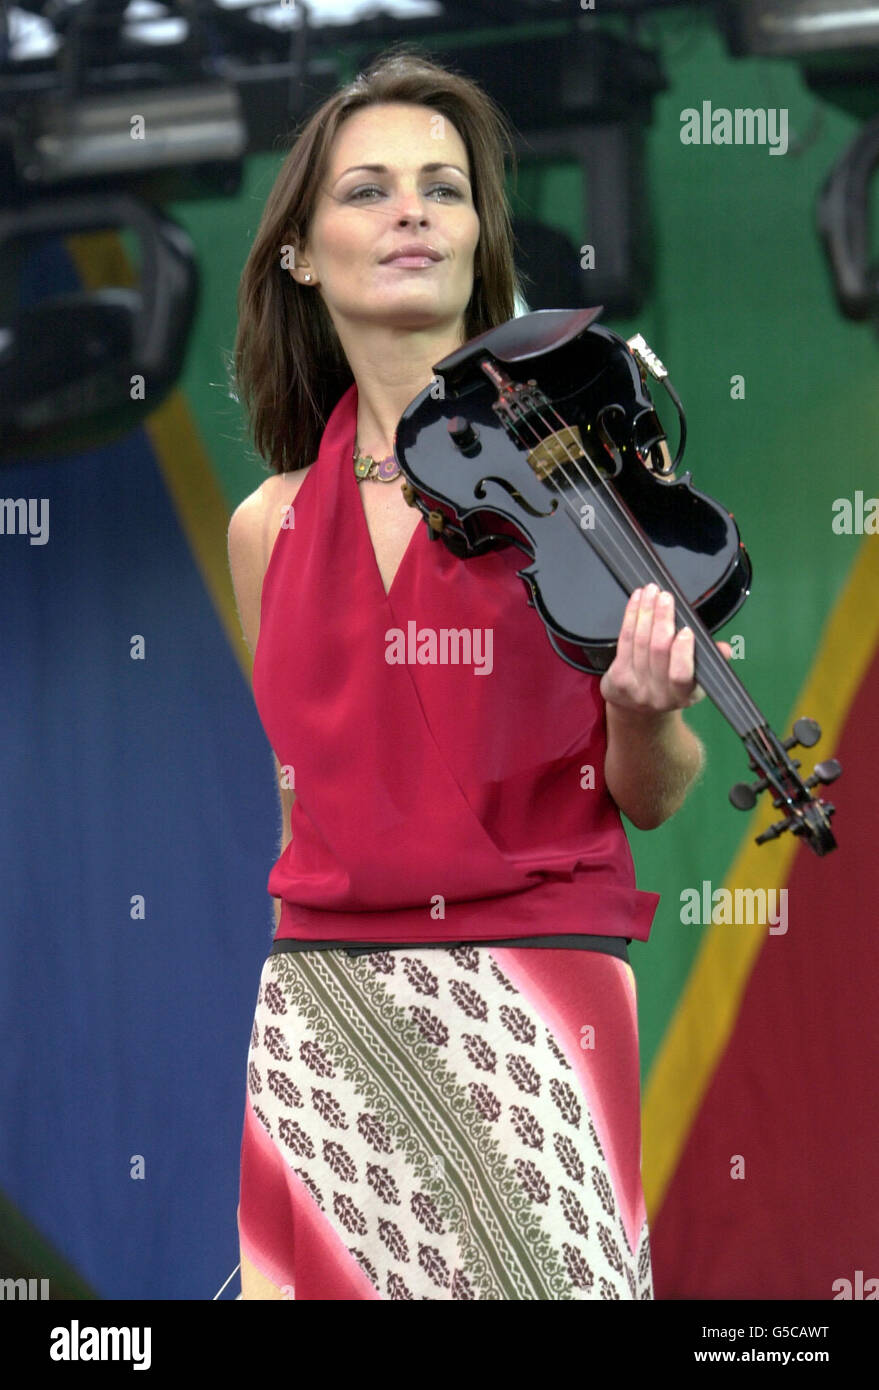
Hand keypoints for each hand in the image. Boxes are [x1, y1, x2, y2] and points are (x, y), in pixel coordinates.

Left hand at [599, 583, 732, 714]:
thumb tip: (725, 650)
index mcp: (683, 695)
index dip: (682, 651)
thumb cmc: (670, 684)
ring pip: (639, 642)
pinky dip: (631, 616)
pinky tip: (637, 600)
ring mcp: (635, 687)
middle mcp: (658, 695)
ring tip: (651, 591)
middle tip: (666, 596)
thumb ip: (710, 661)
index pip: (681, 675)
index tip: (688, 629)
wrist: (636, 708)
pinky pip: (624, 640)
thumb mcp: (696, 680)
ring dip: (645, 612)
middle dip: (662, 619)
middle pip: (658, 651)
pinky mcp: (618, 677)